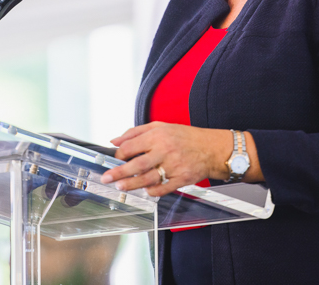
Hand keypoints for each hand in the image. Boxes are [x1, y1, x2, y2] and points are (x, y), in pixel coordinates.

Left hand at [99, 122, 231, 196]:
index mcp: (158, 136)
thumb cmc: (185, 137)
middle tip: (107, 178)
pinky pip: (162, 188)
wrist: (211, 149)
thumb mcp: (160, 126)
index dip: (119, 154)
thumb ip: (135, 132)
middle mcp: (165, 150)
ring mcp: (173, 166)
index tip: (115, 159)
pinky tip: (145, 190)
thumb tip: (115, 140)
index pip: (131, 146)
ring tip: (121, 186)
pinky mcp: (181, 179)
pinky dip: (151, 191)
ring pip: (148, 178)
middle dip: (119, 173)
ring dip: (131, 184)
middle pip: (137, 164)